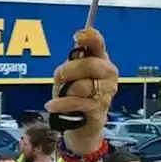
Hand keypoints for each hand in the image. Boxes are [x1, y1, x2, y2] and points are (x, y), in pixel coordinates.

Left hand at [45, 29, 117, 149]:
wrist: (81, 125)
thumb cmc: (74, 96)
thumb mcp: (69, 75)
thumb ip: (72, 61)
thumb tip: (77, 43)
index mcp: (100, 59)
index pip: (99, 44)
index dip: (90, 38)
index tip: (78, 36)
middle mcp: (108, 73)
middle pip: (91, 65)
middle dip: (69, 71)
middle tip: (61, 78)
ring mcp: (107, 92)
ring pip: (83, 85)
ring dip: (66, 91)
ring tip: (64, 95)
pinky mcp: (99, 108)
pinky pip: (77, 102)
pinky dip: (62, 104)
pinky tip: (52, 105)